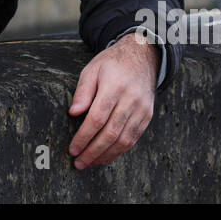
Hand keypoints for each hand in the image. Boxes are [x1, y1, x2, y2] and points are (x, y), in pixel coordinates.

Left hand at [67, 33, 158, 168]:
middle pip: (111, 133)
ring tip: (90, 163)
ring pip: (124, 140)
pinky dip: (119, 151)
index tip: (72, 149)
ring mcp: (142, 109)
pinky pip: (133, 139)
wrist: (141, 56)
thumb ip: (82, 91)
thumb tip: (73, 113)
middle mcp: (131, 99)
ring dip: (105, 155)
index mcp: (114, 86)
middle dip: (93, 152)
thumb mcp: (92, 69)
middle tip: (78, 162)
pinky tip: (105, 156)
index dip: (84, 137)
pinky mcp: (147, 116)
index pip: (97, 118)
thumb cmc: (111, 64)